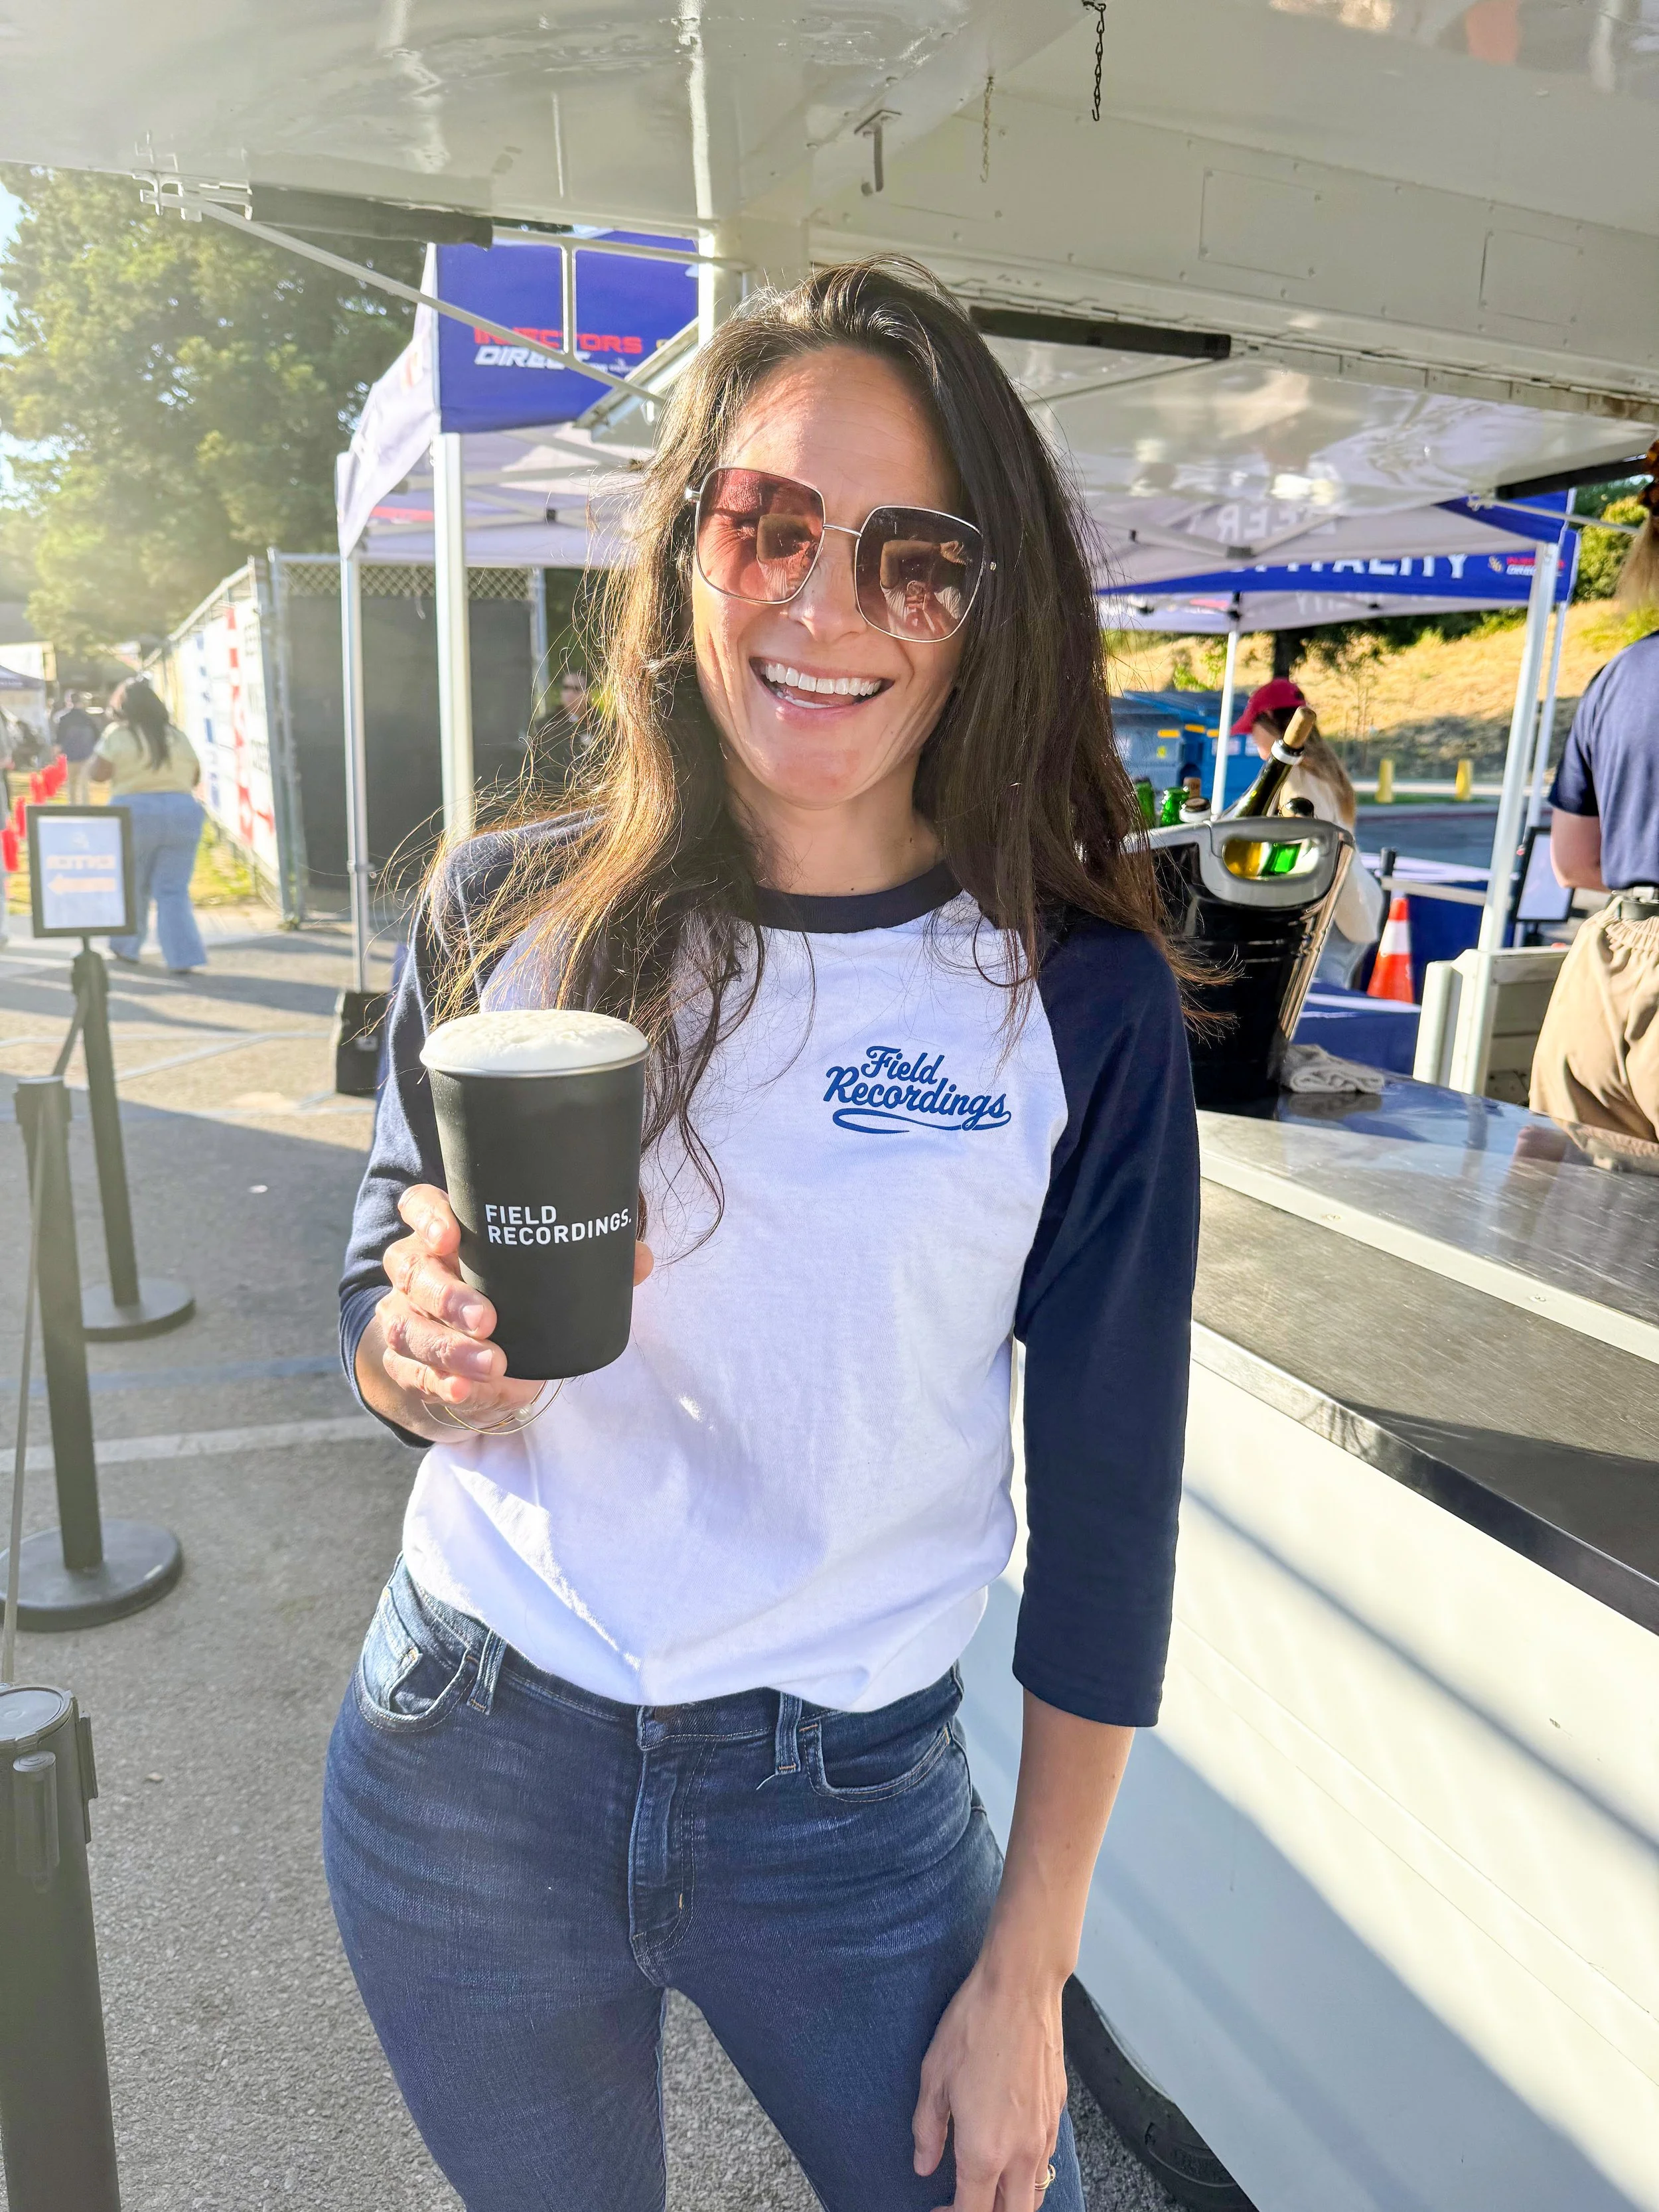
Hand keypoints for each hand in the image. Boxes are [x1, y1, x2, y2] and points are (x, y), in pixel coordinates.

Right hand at [370, 1183, 652, 1432]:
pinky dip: (439, 1383)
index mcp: (445, 1237)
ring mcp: (403, 1319)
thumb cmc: (503, 1305)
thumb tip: (640, 1259)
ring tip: (491, 1364)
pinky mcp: (403, 1366)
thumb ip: (583, 1265)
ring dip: (449, 1348)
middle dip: (449, 1296)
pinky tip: (462, 1391)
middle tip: (487, 1319)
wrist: (455, 1367)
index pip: (419, 1207)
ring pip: (408, 1326)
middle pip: (413, 1271)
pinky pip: (413, 1373)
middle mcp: (416, 1273)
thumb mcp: (535, 1284)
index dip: (427, 1217)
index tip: (450, 1236)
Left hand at [912, 1959, 1066, 2211]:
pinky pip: (1046, 2159)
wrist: (1021, 1987)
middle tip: (962, 2200)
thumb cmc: (973, 2027)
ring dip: (1012, 2200)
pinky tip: (1010, 2146)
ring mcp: (1045, 2133)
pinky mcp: (1058, 2111)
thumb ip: (927, 2130)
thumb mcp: (934, 2077)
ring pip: (1035, 2193)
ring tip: (988, 2183)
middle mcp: (1021, 2152)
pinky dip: (1029, 2171)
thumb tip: (924, 2165)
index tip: (936, 2208)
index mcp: (984, 2151)